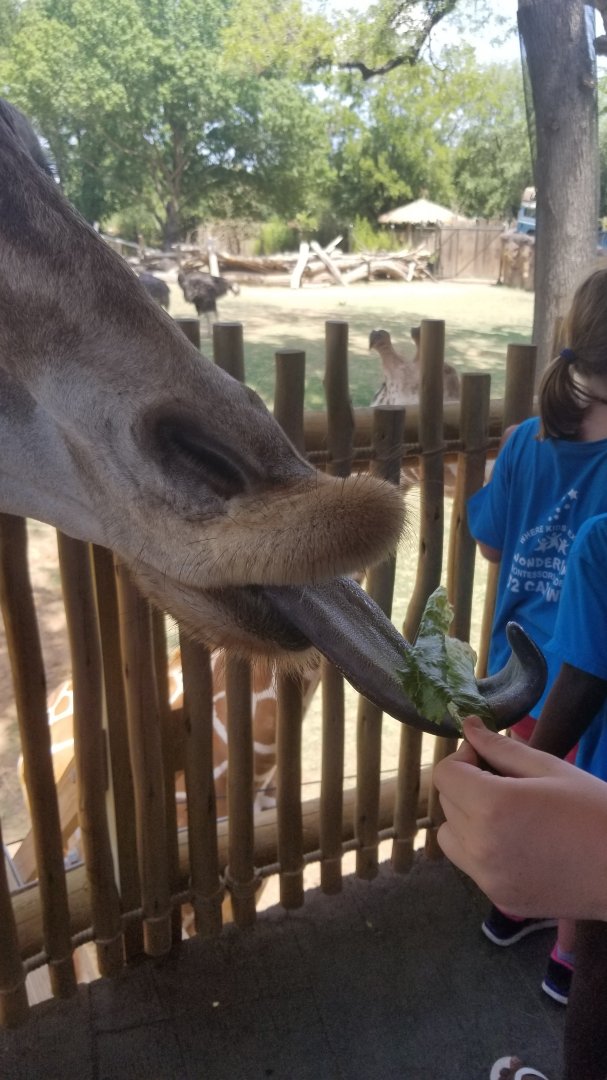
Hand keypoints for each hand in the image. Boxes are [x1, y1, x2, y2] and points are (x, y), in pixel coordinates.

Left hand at [433, 716, 606, 920]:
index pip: (445, 775)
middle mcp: (480, 846)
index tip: (489, 760)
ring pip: (450, 838)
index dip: (463, 759)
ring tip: (505, 814)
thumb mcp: (550, 768)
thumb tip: (468, 725)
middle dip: (466, 787)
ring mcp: (488, 878)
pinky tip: (518, 843)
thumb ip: (501, 748)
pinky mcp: (500, 900)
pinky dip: (481, 850)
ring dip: (465, 820)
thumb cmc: (595, 810)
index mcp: (491, 806)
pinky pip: (472, 866)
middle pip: (445, 804)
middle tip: (503, 782)